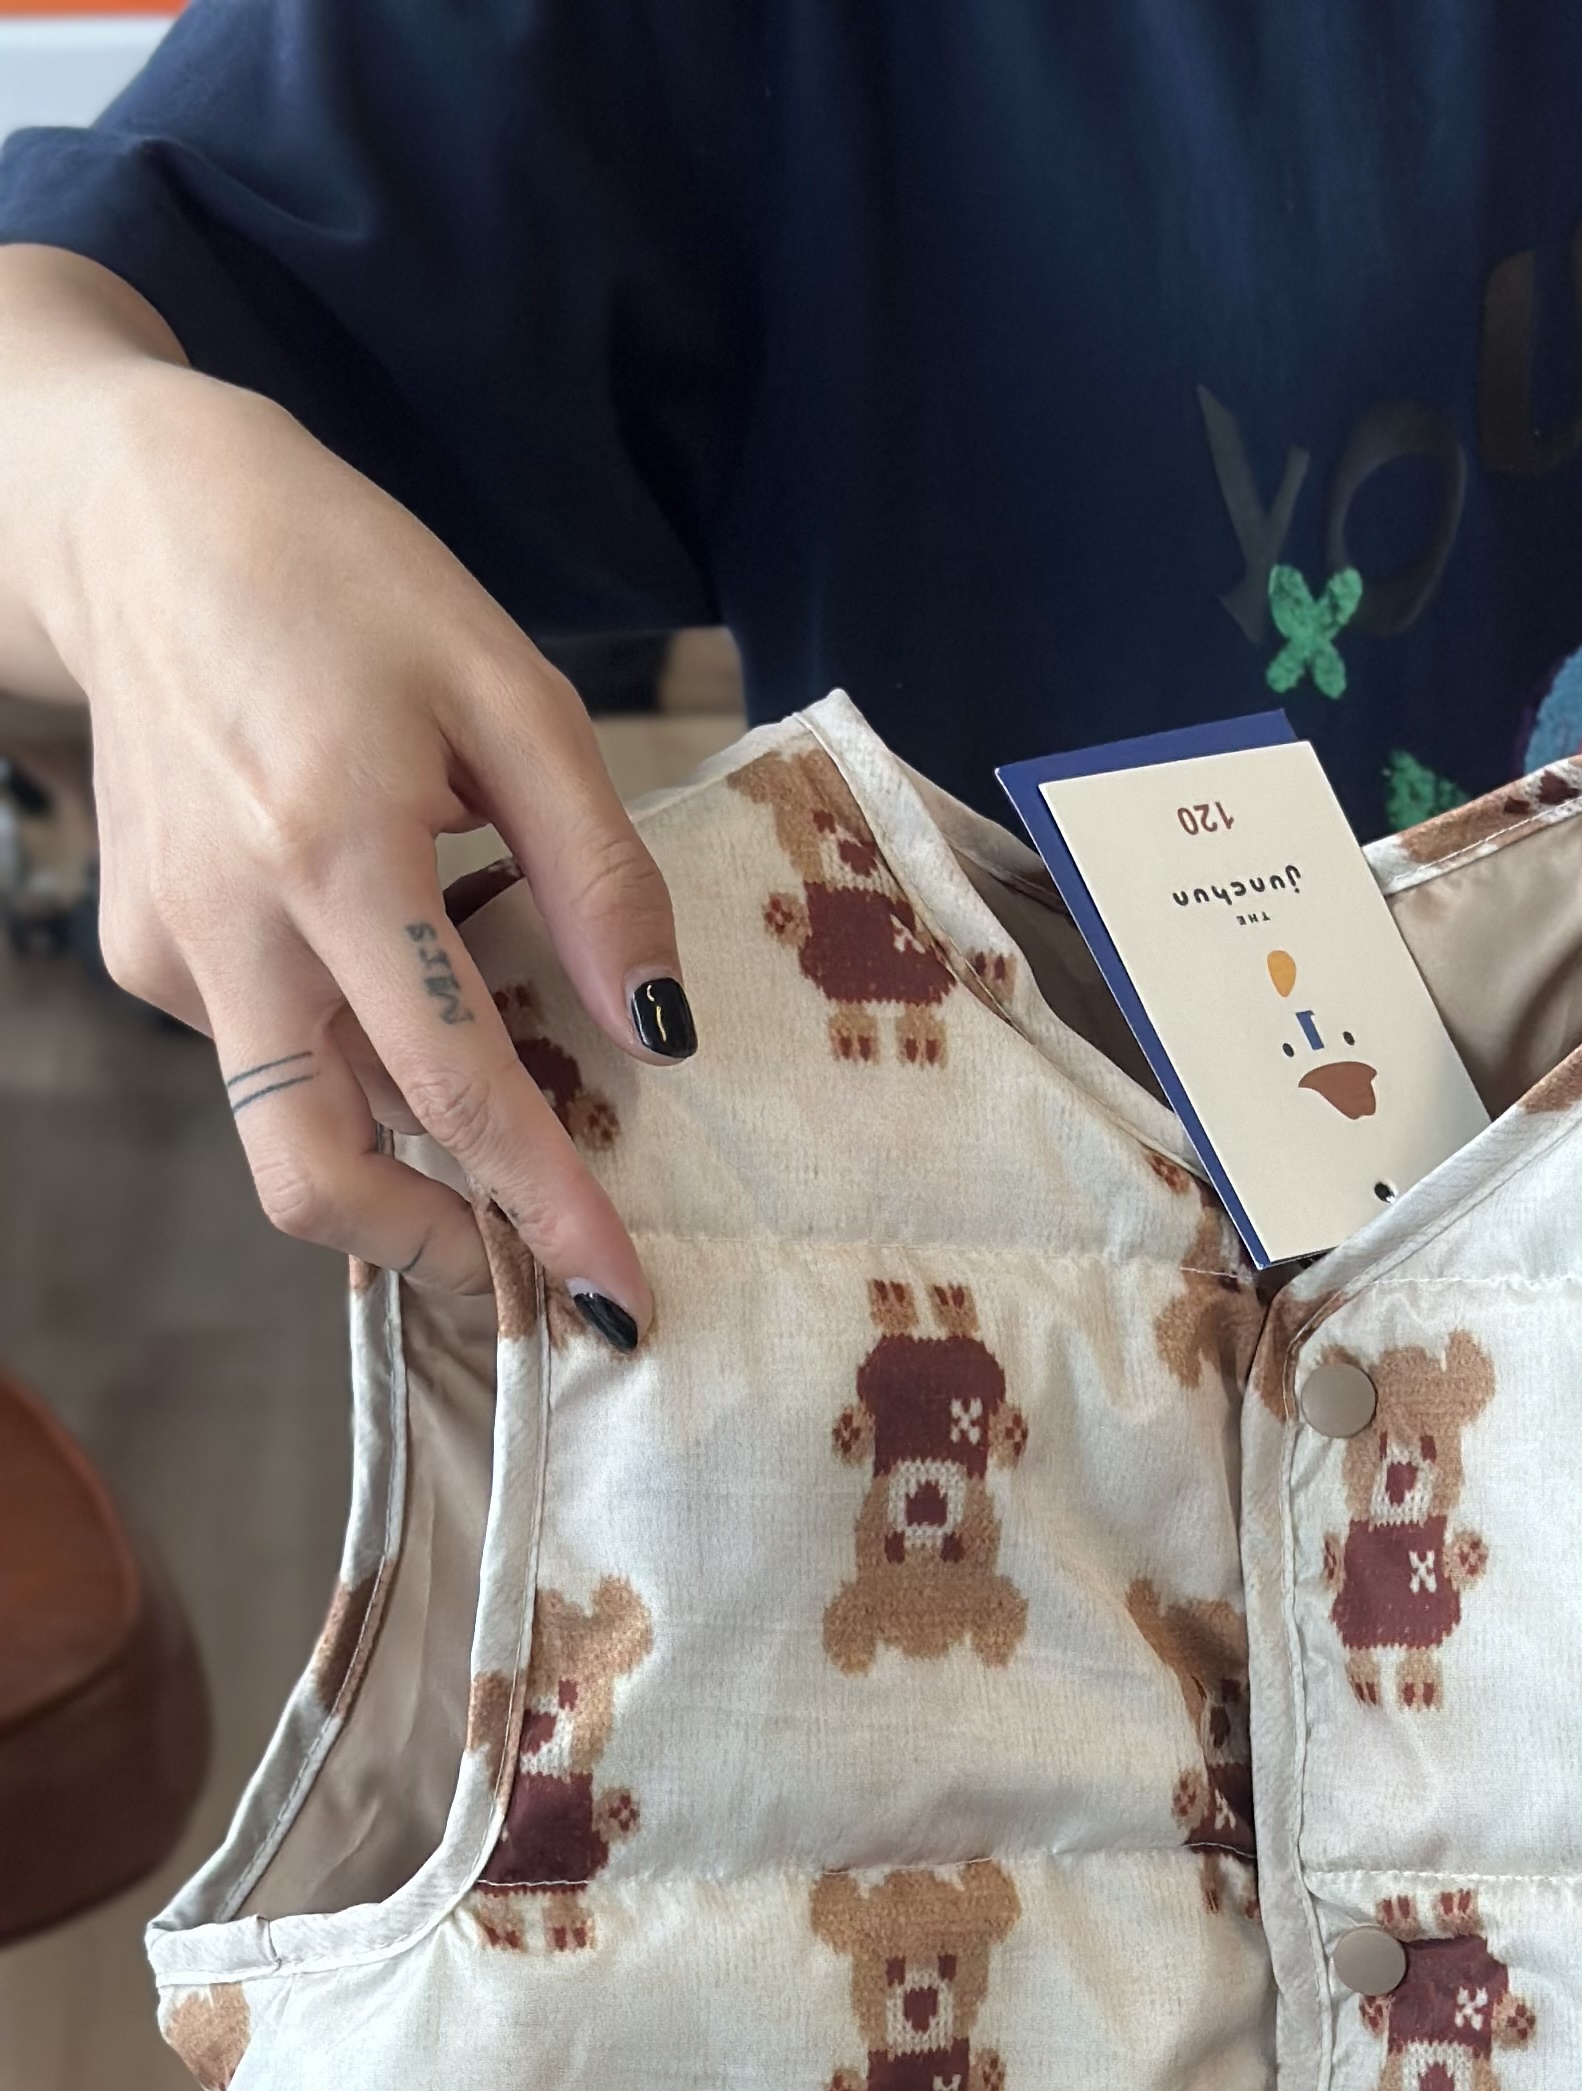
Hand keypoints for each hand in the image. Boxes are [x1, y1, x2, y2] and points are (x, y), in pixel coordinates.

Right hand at [0, 251, 687, 1323]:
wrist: (140, 520)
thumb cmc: (346, 585)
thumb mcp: (512, 691)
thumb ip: (596, 872)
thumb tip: (660, 1034)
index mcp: (334, 847)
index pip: (455, 1088)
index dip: (545, 1210)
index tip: (617, 1299)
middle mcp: (232, 922)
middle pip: (317, 1173)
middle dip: (436, 1254)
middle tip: (539, 1272)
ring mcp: (169, 947)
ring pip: (290, 1131)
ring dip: (404, 1166)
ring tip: (497, 1122)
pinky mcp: (141, 952)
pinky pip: (266, 1057)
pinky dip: (353, 1064)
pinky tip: (391, 981)